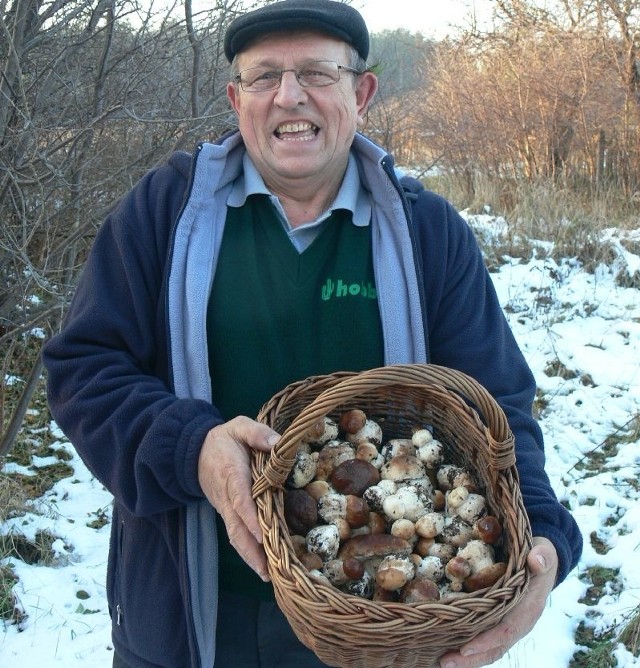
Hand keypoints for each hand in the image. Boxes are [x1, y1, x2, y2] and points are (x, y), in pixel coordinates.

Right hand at [197, 416, 279, 581]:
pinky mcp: (227, 512)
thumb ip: (258, 433)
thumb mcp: (239, 426)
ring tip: (267, 575)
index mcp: (232, 474)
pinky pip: (236, 534)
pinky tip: (261, 565)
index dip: (250, 518)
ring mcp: (225, 507)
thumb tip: (278, 443)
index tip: (262, 535)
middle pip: (237, 528)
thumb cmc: (223, 439)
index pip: (241, 500)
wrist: (194, 450)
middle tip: (268, 570)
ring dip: (250, 557)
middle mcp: (226, 496)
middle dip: (252, 550)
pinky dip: (247, 551)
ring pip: (236, 536)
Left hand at [439, 537, 557, 667]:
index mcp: (529, 608)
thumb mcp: (544, 552)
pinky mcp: (499, 620)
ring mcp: (509, 623)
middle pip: (496, 646)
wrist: (541, 560)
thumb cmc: (539, 555)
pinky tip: (446, 647)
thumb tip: (536, 559)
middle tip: (445, 662)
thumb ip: (542, 556)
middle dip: (472, 658)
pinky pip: (485, 637)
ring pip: (489, 647)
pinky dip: (468, 646)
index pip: (507, 629)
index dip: (487, 640)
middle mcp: (519, 622)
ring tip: (442, 661)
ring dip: (467, 658)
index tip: (466, 649)